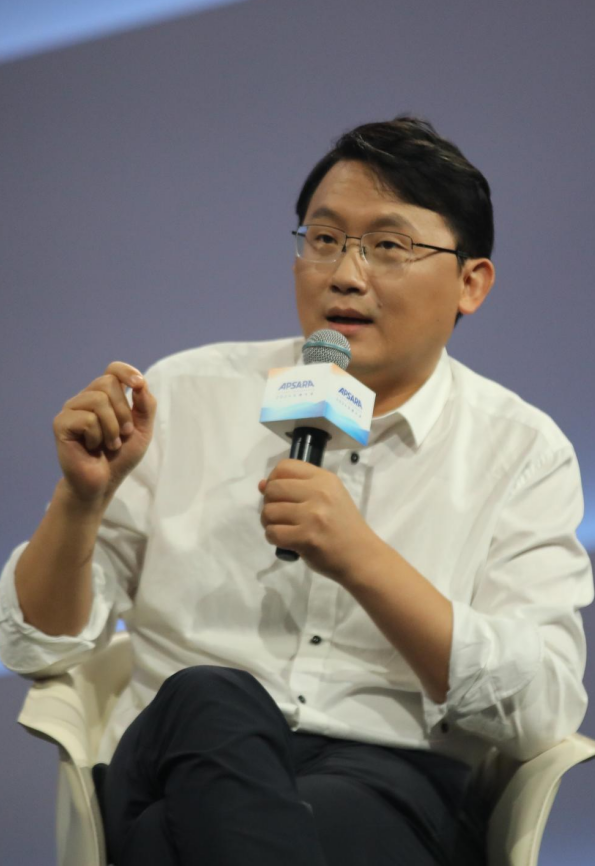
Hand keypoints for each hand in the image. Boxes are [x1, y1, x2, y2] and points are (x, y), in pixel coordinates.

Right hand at [53, 361, 156, 508]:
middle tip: (123, 434)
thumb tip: (140, 383)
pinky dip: (97, 436)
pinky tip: (92, 447)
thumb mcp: (142, 430)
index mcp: (104, 397)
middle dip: (123, 412)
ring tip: (110, 444)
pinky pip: (87, 419)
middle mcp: (86, 399)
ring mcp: (71, 410)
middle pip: (108, 383)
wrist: (102, 483)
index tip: (139, 384)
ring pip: (98, 400)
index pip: (112, 370)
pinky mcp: (61, 424)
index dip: (126, 372)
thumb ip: (145, 406)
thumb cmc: (120, 457)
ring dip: (112, 427)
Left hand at [258, 459, 377, 582]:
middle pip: (273, 488)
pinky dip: (273, 537)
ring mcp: (312, 515)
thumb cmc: (343, 525)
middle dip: (269, 502)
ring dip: (269, 522)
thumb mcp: (329, 496)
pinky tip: (285, 539)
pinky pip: (273, 532)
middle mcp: (319, 492)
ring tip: (282, 527)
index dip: (274, 479)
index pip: (285, 467)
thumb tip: (262, 484)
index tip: (279, 493)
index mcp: (324, 479)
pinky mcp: (306, 537)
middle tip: (279, 514)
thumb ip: (298, 487)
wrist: (361, 555)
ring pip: (269, 511)